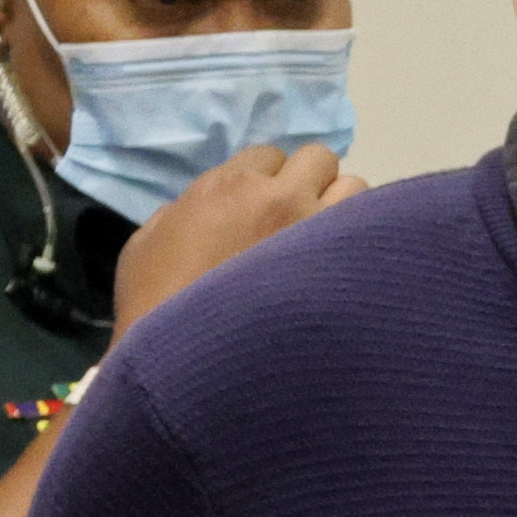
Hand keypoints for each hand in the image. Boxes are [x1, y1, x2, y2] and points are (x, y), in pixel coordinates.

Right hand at [111, 143, 365, 337]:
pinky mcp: (343, 266)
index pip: (270, 155)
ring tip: (327, 243)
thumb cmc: (156, 307)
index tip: (264, 210)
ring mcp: (316, 228)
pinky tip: (343, 269)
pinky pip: (371, 231)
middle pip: (319, 159)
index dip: (267, 181)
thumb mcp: (145, 245)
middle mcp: (278, 196)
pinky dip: (360, 242)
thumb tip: (201, 212)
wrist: (189, 361)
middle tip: (299, 221)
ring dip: (343, 207)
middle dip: (311, 183)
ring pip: (354, 188)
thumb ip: (178, 213)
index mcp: (226, 185)